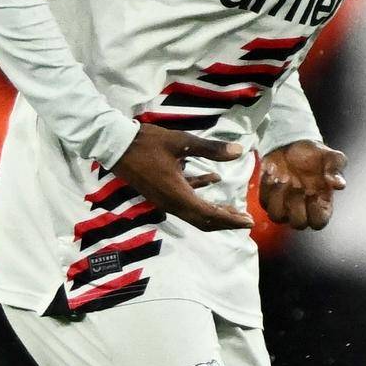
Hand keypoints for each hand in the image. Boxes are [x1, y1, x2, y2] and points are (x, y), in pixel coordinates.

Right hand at [112, 124, 253, 231]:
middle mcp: (172, 203)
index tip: (249, 222)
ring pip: (194, 212)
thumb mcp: (183, 142)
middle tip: (246, 220)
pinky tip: (214, 179)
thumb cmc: (148, 143)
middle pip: (203, 220)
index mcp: (179, 195)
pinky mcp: (161, 192)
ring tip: (233, 208)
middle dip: (226, 221)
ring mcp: (165, 199)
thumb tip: (240, 151)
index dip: (231, 219)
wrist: (116, 145)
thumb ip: (211, 149)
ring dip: (215, 212)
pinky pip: (185, 199)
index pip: (210, 215)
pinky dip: (201, 194)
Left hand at [260, 140, 346, 230]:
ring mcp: (284, 204)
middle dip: (296, 205)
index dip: (315, 212)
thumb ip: (336, 168)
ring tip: (283, 177)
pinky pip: (264, 201)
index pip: (319, 222)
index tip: (314, 193)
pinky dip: (267, 186)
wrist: (294, 144)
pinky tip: (273, 171)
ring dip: (279, 197)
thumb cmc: (315, 154)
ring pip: (277, 216)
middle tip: (297, 185)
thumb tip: (339, 184)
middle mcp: (302, 207)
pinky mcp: (269, 196)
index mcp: (320, 202)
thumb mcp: (331, 156)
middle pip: (298, 224)